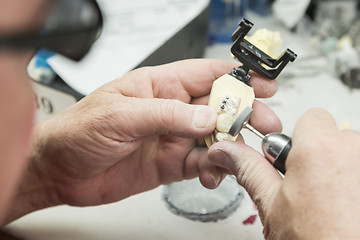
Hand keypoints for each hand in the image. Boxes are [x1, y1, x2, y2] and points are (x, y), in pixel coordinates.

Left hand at [5, 59, 279, 223]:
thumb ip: (166, 115)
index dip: (237, 77)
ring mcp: (172, 138)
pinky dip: (214, 168)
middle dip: (244, 113)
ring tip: (241, 154)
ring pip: (214, 137)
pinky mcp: (170, 163)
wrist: (62, 171)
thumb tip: (206, 117)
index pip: (205, 74)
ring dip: (232, 145)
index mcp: (158, 87)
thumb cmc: (78, 131)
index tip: (263, 84)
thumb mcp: (121, 115)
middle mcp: (170, 110)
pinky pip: (201, 164)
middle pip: (218, 106)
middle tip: (264, 122)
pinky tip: (215, 172)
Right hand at [208, 108, 359, 238]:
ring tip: (334, 203)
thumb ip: (249, 169)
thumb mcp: (271, 206)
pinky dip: (355, 182)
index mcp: (319, 149)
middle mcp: (355, 150)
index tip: (294, 162)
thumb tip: (225, 150)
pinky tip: (349, 207)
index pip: (311, 117)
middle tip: (312, 188)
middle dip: (321, 156)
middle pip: (334, 136)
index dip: (299, 141)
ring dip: (343, 170)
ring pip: (352, 154)